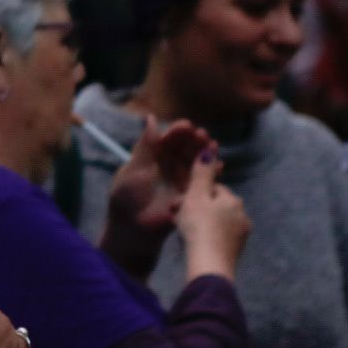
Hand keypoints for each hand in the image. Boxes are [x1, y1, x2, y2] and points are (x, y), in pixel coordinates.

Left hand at [101, 115, 211, 278]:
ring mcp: (180, 179)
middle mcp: (168, 165)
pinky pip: (203, 180)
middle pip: (185, 148)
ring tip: (213, 145)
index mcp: (151, 156)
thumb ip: (145, 145)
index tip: (186, 125)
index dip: (177, 131)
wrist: (134, 230)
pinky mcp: (190, 194)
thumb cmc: (128, 198)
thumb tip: (150, 118)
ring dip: (205, 152)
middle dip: (194, 140)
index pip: (167, 139)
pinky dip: (212, 172)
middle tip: (202, 134)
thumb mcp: (135, 168)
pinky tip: (219, 165)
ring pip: (195, 161)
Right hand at [174, 153, 250, 281]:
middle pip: (214, 205)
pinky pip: (219, 237)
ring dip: (200, 222)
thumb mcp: (196, 196)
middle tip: (175, 217)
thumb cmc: (200, 227)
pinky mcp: (236, 252)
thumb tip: (210, 148)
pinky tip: (194, 244)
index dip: (193, 193)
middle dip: (195, 208)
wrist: (210, 267)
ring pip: (216, 221)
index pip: (212, 188)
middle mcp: (242, 215)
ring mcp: (241, 235)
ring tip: (182, 232)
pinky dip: (207, 237)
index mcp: (233, 199)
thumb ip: (202, 172)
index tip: (177, 202)